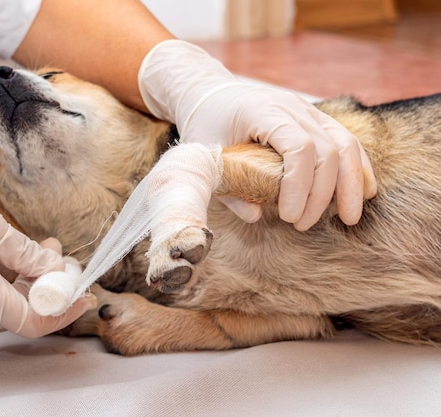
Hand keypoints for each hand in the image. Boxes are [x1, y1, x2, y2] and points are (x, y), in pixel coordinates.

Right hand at [0, 155, 95, 336]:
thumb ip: (31, 257)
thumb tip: (56, 270)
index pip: (35, 322)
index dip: (64, 311)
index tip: (84, 294)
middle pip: (22, 311)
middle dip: (48, 286)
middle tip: (61, 256)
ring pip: (6, 302)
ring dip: (29, 279)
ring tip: (42, 246)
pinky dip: (8, 279)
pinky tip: (16, 252)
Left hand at [138, 40, 376, 230]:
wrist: (209, 93)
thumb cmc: (205, 124)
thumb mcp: (205, 157)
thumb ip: (228, 189)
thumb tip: (256, 217)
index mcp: (263, 112)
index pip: (299, 148)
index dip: (300, 186)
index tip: (288, 216)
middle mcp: (292, 107)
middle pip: (327, 150)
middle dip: (322, 194)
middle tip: (303, 225)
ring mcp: (307, 110)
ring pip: (346, 144)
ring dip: (350, 184)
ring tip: (348, 218)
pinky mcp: (315, 118)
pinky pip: (346, 140)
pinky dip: (358, 167)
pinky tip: (363, 192)